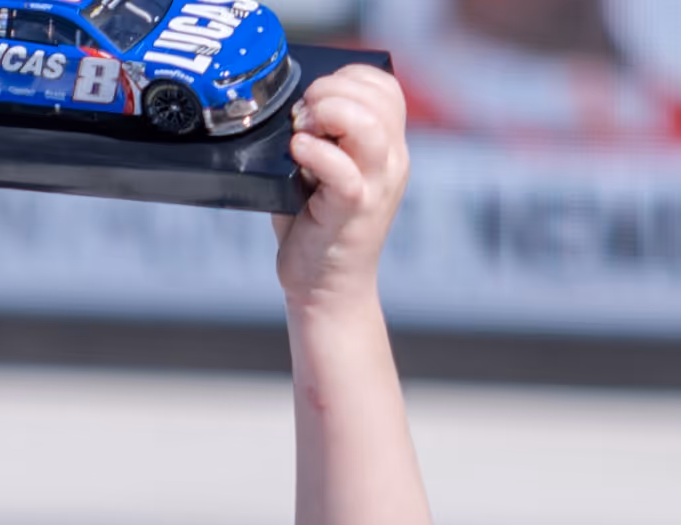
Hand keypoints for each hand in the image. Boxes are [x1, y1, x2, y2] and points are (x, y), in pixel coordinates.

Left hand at [273, 64, 409, 314]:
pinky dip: (314, 153)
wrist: (324, 289)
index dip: (347, 78)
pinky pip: (343, 168)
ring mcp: (377, 184)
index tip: (314, 98)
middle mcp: (390, 161)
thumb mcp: (320, 169)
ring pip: (369, 124)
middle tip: (301, 115)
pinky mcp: (355, 208)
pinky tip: (297, 154)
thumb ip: (318, 134)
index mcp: (386, 147)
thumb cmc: (315, 227)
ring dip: (327, 114)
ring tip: (301, 131)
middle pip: (379, 95)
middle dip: (331, 90)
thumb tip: (290, 102)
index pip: (384, 85)